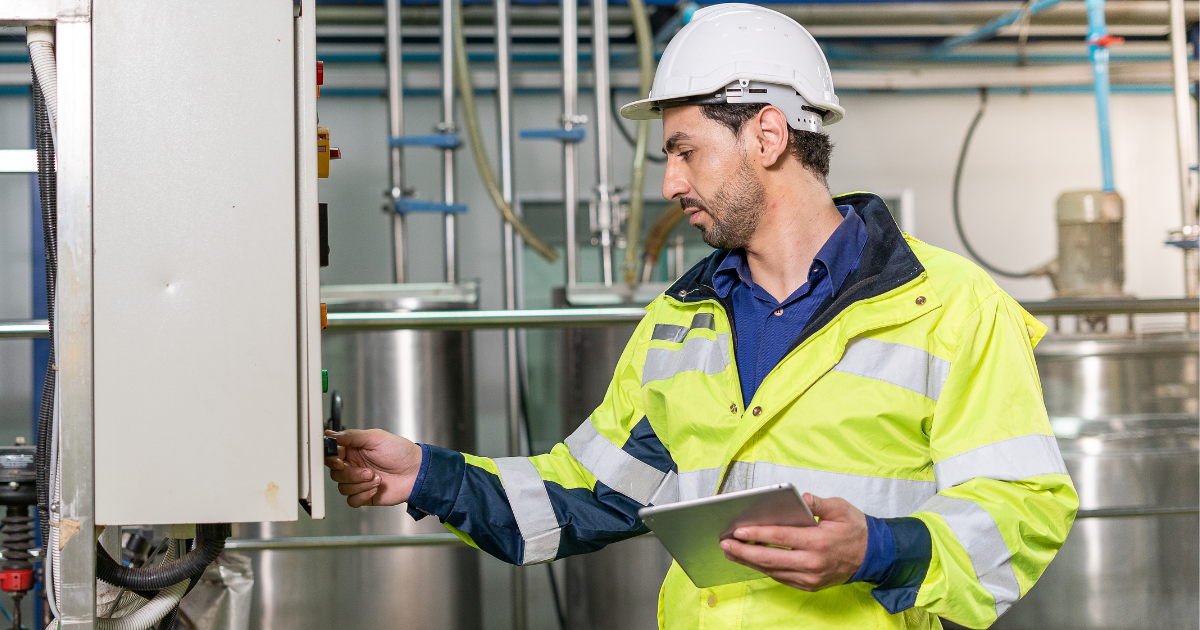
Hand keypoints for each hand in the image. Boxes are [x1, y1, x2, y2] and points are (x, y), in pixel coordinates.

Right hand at [324, 429, 422, 507]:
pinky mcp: (364, 495)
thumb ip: (351, 436)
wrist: (417, 472)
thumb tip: (331, 434)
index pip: (332, 455)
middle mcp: (354, 465)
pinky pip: (351, 501)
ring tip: (377, 478)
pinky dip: (361, 495)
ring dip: (359, 484)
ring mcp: (358, 481)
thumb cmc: (401, 452)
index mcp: (353, 449)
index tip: (339, 460)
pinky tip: (375, 488)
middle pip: (335, 474)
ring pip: (342, 488)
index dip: (332, 459)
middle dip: (351, 474)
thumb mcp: (376, 437)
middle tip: (368, 471)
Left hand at [719, 494, 867, 591]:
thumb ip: (818, 503)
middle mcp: (812, 563)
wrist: (872, 555)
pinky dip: (764, 569)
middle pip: (770, 559)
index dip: (757, 534)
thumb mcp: (841, 508)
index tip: (738, 530)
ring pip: (773, 570)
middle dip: (744, 551)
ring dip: (749, 562)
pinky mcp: (810, 584)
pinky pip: (781, 577)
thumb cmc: (855, 529)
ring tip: (731, 551)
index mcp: (818, 541)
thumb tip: (801, 497)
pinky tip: (751, 560)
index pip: (781, 538)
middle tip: (725, 543)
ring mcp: (810, 577)